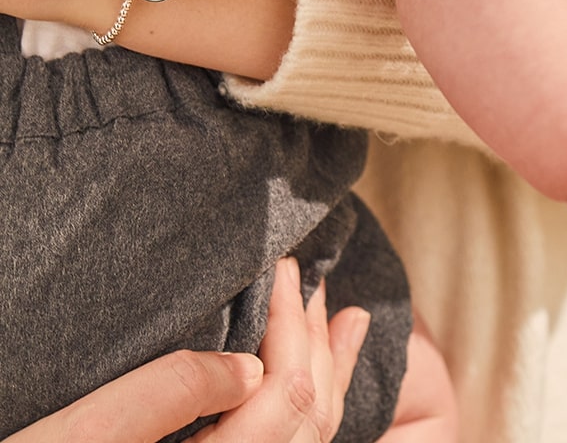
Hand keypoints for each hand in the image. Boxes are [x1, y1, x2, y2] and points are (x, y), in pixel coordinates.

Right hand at [7, 258, 369, 442]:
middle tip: (308, 277)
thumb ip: (172, 394)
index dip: (291, 322)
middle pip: (310, 412)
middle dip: (315, 336)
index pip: (285, 390)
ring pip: (314, 435)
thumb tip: (249, 364)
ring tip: (348, 318)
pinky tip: (326, 374)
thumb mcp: (91, 430)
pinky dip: (319, 402)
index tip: (285, 268)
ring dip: (330, 368)